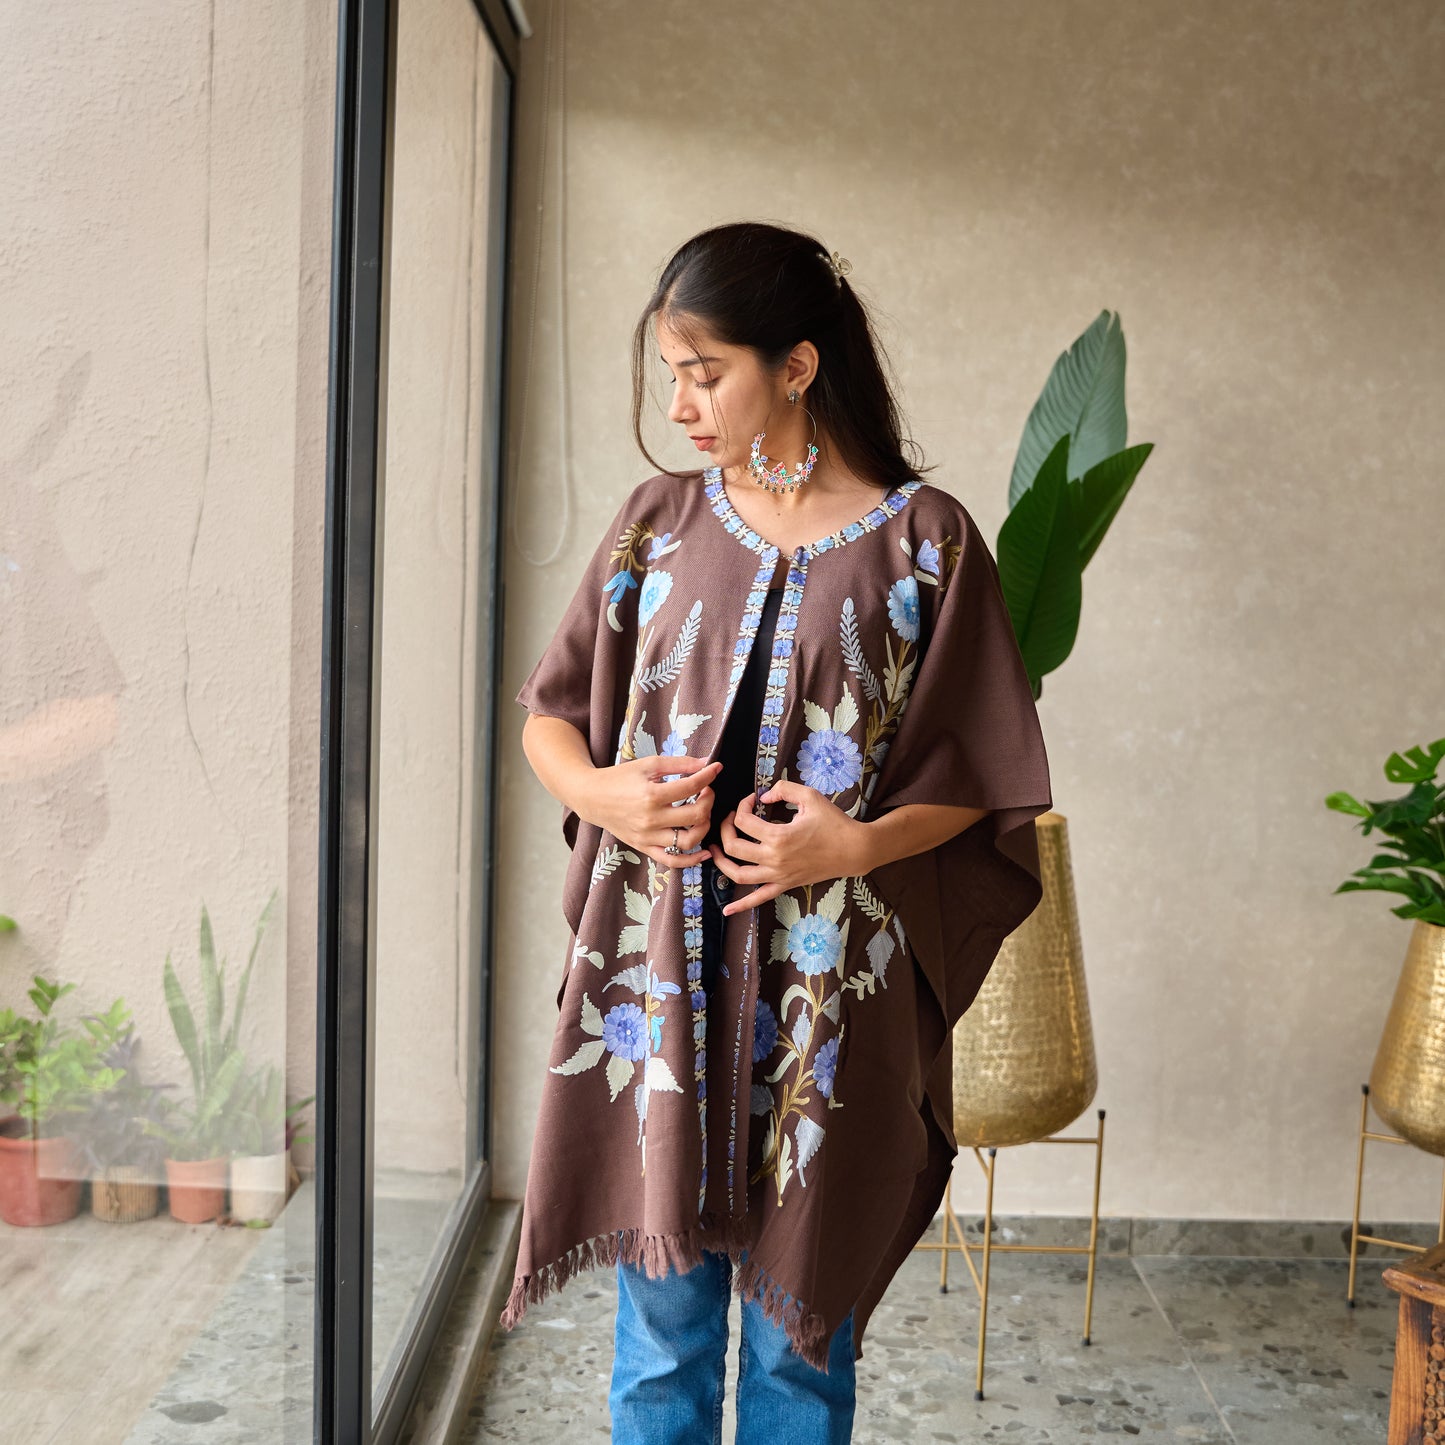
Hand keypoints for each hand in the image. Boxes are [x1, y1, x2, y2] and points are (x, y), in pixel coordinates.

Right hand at [580, 755, 721, 869]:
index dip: (708, 776)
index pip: (691, 786)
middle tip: (706, 791)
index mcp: (652, 794)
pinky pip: (671, 861)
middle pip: (695, 816)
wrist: (592, 797)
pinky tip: (704, 852)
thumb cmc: (620, 778)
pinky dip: (691, 861)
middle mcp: (651, 819)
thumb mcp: (648, 764)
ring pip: (688, 841)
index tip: (715, 769)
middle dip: (709, 800)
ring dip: (704, 827)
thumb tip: (706, 763)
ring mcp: (647, 837)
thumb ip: (679, 763)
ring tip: (702, 814)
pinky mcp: (644, 847)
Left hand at [706, 778, 865, 916]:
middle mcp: (774, 859)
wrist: (854, 850)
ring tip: (713, 850)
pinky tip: (727, 910)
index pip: (744, 821)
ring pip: (738, 874)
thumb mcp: (810, 797)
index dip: (743, 805)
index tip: (752, 799)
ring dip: (721, 862)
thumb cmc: (834, 822)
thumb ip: (784, 789)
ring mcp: (778, 875)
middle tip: (731, 817)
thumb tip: (763, 796)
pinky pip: (759, 898)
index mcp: (778, 836)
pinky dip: (741, 905)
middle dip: (725, 828)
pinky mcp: (785, 885)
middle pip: (733, 846)